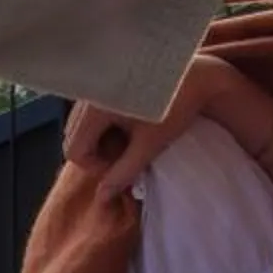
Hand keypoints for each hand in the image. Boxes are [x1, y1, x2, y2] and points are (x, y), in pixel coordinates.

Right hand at [63, 54, 247, 202]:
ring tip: (131, 137)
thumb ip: (123, 173)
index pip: (74, 149)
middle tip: (129, 152)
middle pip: (74, 136)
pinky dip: (105, 123)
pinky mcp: (104, 81)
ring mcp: (95, 85)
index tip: (124, 164)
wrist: (198, 75)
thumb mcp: (149, 145)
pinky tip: (129, 123)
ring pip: (82, 124)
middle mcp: (88, 92)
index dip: (97, 166)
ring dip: (103, 138)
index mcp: (95, 106)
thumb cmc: (175, 108)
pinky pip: (91, 110)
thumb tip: (102, 197)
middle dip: (99, 152)